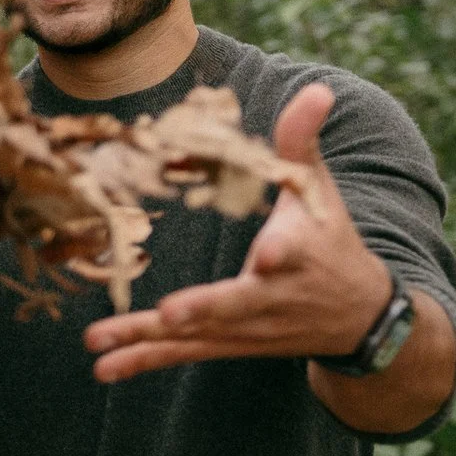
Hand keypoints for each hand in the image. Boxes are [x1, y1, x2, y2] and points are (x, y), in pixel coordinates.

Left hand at [84, 84, 391, 379]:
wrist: (358, 317)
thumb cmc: (330, 240)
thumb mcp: (320, 190)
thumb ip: (302, 142)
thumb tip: (316, 87)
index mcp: (300, 254)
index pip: (293, 251)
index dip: (284, 251)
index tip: (272, 252)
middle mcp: (272, 298)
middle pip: (235, 305)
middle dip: (205, 310)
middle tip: (172, 314)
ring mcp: (246, 328)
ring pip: (195, 337)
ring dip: (144, 339)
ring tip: (97, 344)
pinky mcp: (227, 344)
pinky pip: (181, 355)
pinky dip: (142, 360)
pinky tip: (102, 368)